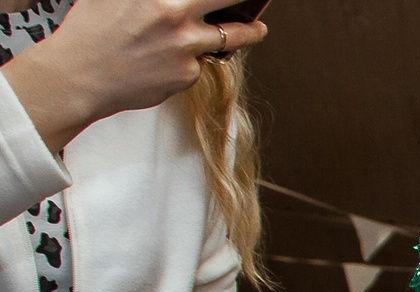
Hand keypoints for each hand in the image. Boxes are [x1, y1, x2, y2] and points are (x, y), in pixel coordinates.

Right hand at [2, 1, 265, 156]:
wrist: (79, 75)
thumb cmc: (91, 30)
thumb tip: (179, 1)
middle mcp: (176, 17)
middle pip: (230, 2)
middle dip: (249, 3)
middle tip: (259, 6)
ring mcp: (185, 48)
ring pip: (227, 38)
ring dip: (247, 33)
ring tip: (258, 29)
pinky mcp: (187, 75)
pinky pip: (200, 63)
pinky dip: (194, 59)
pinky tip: (170, 59)